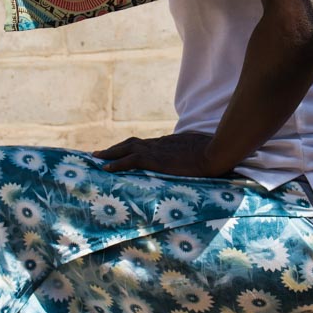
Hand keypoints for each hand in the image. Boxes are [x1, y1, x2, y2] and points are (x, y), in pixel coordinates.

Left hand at [94, 132, 226, 177]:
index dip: (132, 147)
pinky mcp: (154, 159)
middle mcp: (159, 144)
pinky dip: (115, 163)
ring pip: (126, 149)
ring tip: (97, 158)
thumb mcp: (200, 153)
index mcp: (169, 143)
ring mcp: (156, 150)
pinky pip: (129, 160)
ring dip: (110, 153)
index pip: (145, 144)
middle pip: (131, 143)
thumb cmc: (213, 153)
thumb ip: (193, 155)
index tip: (123, 150)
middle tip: (100, 153)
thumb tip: (198, 161)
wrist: (214, 153)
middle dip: (115, 148)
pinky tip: (105, 168)